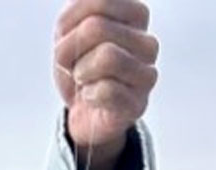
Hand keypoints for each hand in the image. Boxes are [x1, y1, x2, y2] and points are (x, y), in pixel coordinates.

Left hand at [54, 0, 158, 169]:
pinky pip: (107, 90)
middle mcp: (147, 42)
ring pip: (107, 56)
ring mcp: (147, 73)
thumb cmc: (78, 67)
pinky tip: (91, 97)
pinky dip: (89, 95)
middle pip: (96, 27)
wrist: (82, 112)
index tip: (67, 39)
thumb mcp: (68, 32)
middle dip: (67, 50)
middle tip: (71, 65)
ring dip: (81, 72)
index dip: (68, 23)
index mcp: (135, 15)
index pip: (99, 1)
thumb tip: (85, 10)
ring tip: (83, 80)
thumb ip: (76, 11)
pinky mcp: (138, 103)